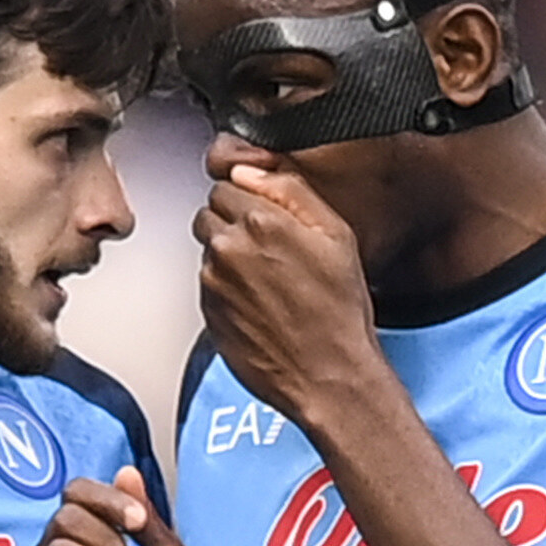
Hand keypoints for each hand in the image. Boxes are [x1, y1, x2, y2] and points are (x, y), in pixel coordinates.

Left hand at [194, 148, 391, 433]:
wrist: (328, 376)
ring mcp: (214, 282)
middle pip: (211, 212)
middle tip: (272, 249)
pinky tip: (259, 303)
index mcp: (261, 221)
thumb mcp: (337, 235)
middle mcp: (229, 248)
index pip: (228, 182)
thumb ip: (289, 190)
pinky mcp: (208, 312)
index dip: (251, 197)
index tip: (269, 216)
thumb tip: (250, 169)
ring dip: (230, 255)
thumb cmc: (338, 312)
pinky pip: (209, 284)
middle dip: (235, 222)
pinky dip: (227, 287)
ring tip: (270, 280)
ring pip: (209, 248)